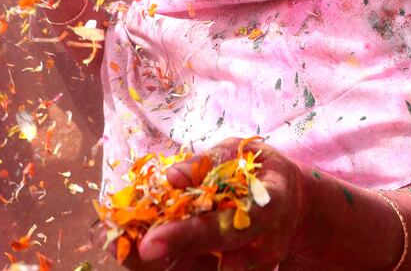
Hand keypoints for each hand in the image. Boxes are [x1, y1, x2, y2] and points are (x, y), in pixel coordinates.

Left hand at [130, 138, 305, 270]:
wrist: (292, 203)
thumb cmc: (258, 170)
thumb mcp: (239, 152)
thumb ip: (208, 163)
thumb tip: (172, 176)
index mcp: (268, 207)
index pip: (227, 228)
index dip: (188, 237)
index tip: (149, 243)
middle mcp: (261, 246)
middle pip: (210, 262)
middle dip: (164, 256)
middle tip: (121, 248)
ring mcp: (249, 266)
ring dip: (155, 265)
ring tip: (118, 245)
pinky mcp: (233, 270)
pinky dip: (165, 262)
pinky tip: (131, 246)